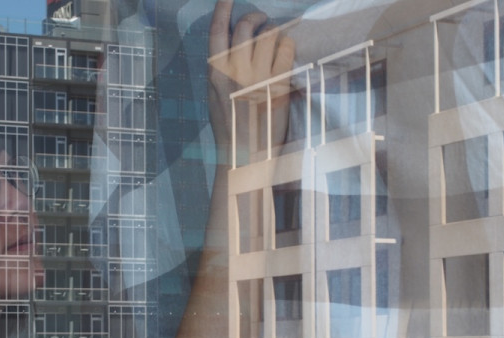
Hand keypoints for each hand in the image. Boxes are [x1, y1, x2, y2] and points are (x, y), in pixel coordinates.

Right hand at [208, 0, 295, 158]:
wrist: (245, 157)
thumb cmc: (231, 130)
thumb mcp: (216, 99)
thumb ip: (221, 74)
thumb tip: (231, 49)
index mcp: (216, 75)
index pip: (217, 32)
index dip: (222, 9)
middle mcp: (236, 73)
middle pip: (245, 27)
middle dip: (256, 17)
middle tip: (262, 21)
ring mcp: (258, 78)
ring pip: (268, 34)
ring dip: (273, 29)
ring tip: (275, 36)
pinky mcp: (279, 85)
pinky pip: (286, 50)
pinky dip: (288, 43)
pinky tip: (287, 49)